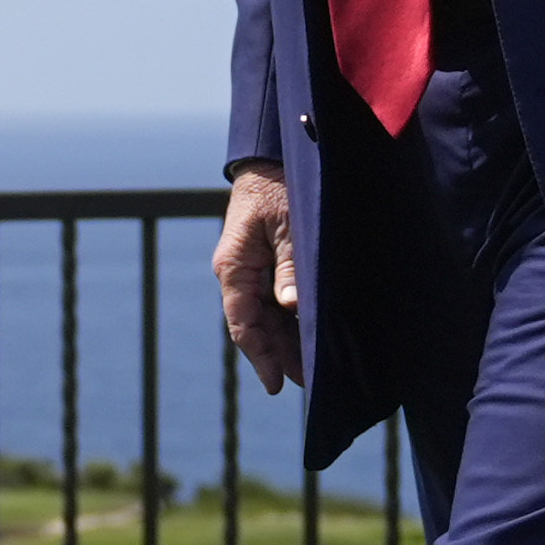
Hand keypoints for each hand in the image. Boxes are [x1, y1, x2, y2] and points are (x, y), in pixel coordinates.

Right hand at [214, 163, 303, 393]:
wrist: (271, 160)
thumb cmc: (279, 188)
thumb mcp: (286, 224)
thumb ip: (288, 265)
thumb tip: (292, 307)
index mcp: (234, 268)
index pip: (244, 324)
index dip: (261, 356)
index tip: (277, 384)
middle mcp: (238, 275)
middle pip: (256, 326)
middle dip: (279, 355)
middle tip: (307, 383)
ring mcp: (250, 271)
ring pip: (266, 317)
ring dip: (285, 341)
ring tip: (310, 368)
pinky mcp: (264, 264)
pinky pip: (273, 300)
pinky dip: (288, 320)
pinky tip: (306, 333)